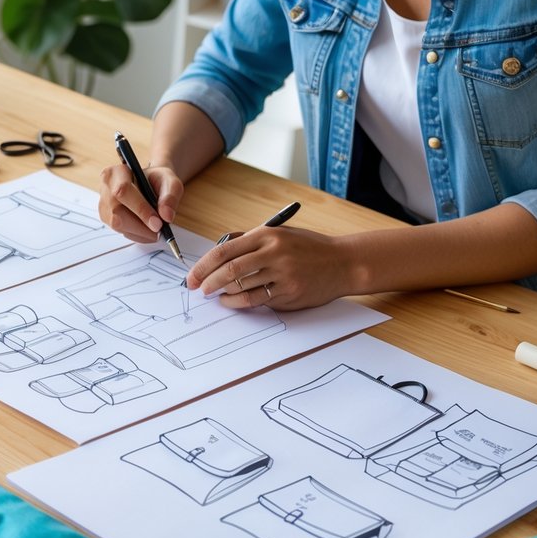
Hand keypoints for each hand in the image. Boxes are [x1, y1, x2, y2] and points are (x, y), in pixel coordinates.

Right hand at [98, 163, 183, 243]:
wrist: (150, 185)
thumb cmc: (157, 181)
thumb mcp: (170, 182)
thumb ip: (170, 196)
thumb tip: (166, 216)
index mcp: (117, 172)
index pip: (123, 191)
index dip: (140, 209)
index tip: (157, 223)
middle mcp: (105, 188)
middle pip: (117, 212)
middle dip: (141, 225)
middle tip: (159, 230)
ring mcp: (104, 205)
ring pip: (118, 225)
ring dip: (140, 232)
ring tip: (155, 230)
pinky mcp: (107, 219)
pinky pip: (121, 232)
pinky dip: (138, 235)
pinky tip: (147, 230)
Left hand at [185, 226, 355, 309]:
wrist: (344, 262)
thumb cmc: (308, 248)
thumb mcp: (280, 234)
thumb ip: (250, 240)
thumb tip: (218, 250)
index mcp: (267, 235)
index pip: (225, 250)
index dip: (204, 265)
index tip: (193, 275)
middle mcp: (274, 253)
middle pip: (230, 270)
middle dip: (208, 281)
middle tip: (198, 289)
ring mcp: (282, 275)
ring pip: (241, 287)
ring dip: (222, 294)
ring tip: (215, 296)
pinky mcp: (289, 293)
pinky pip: (256, 300)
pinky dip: (238, 303)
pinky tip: (231, 302)